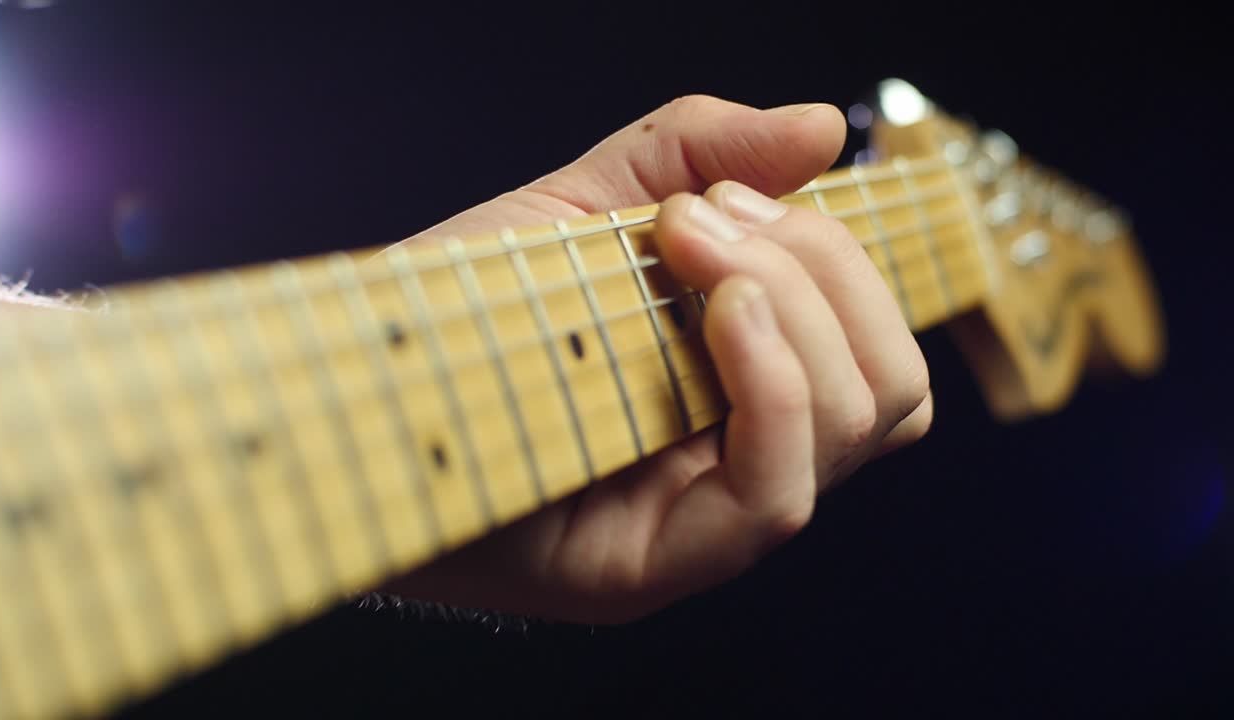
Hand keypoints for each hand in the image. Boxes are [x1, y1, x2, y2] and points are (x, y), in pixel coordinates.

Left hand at [381, 96, 931, 622]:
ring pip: (853, 430)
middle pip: (889, 392)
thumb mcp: (584, 206)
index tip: (731, 196)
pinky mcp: (649, 569)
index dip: (844, 263)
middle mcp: (735, 470)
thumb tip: (822, 128)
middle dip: (826, 271)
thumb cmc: (459, 310)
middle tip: (707, 218)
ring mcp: (699, 528)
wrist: (344, 383)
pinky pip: (779, 492)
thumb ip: (697, 154)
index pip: (876, 356)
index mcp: (741, 400)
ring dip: (796, 306)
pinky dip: (772, 383)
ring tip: (693, 245)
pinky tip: (716, 313)